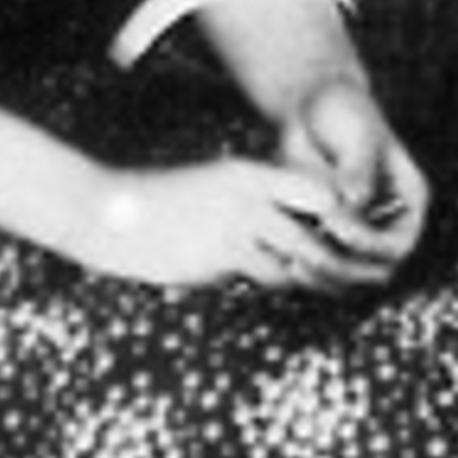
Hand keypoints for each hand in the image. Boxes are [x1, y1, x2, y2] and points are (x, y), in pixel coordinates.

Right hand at [80, 155, 388, 293]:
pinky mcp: (221, 257)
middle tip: (347, 272)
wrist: (110, 213)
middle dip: (334, 254)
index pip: (316, 190)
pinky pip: (264, 277)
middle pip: (317, 229)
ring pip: (296, 260)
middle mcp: (251, 196)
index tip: (335, 230)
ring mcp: (237, 227)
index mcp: (248, 173)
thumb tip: (280, 239)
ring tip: (315, 284)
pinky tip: (260, 281)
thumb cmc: (161, 205)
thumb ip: (249, 208)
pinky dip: (269, 284)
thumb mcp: (210, 190)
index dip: (332, 213)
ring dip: (304, 276)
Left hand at [274, 72, 429, 284]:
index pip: (398, 245)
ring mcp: (358, 234)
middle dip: (342, 269)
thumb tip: (355, 200)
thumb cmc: (343, 110)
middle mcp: (387, 225)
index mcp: (409, 202)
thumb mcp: (356, 131)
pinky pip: (320, 267)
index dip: (370, 245)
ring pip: (347, 278)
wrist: (313, 105)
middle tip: (306, 254)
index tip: (334, 224)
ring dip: (319, 276)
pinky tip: (276, 252)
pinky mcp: (327, 235)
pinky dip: (301, 267)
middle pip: (375, 273)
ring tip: (289, 258)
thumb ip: (357, 166)